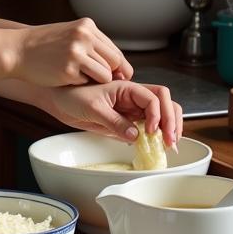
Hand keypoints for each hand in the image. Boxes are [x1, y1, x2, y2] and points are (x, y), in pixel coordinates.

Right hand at [9, 18, 132, 86]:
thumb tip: (120, 65)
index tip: (112, 76)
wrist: (16, 50)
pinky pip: (87, 83)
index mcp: (87, 26)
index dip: (116, 67)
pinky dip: (79, 83)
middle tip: (95, 79)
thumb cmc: (42, 45)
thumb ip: (92, 44)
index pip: (114, 50)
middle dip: (109, 74)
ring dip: (95, 81)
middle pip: (114, 62)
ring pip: (105, 75)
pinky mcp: (69, 69)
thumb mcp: (70, 34)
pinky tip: (65, 77)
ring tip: (78, 76)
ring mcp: (76, 52)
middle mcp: (84, 36)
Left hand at [43, 81, 182, 146]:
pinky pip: (148, 128)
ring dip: (169, 126)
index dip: (157, 113)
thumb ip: (114, 121)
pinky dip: (157, 135)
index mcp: (127, 88)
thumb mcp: (93, 108)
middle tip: (170, 140)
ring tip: (170, 144)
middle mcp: (134, 98)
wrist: (60, 101)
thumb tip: (135, 135)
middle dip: (172, 120)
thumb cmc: (73, 96)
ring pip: (161, 114)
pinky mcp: (128, 123)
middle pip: (165, 102)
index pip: (154, 97)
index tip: (151, 130)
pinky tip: (157, 146)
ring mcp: (132, 110)